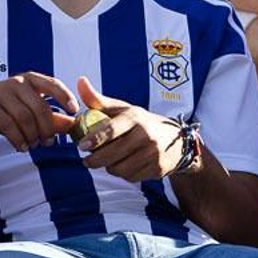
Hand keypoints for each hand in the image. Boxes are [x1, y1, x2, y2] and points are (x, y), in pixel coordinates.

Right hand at [0, 72, 78, 151]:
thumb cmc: (7, 109)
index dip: (65, 96)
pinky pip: (8, 125)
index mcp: (31, 80)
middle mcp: (17, 83)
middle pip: (39, 107)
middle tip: (50, 142)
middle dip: (47, 127)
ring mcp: (1, 93)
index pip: (53, 84)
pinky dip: (18, 138)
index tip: (74, 110)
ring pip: (24, 117)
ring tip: (34, 145)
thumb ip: (53, 117)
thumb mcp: (31, 109)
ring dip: (32, 135)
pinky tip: (22, 147)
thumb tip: (75, 125)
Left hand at [73, 76, 193, 182]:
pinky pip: (131, 177)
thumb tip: (80, 81)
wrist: (177, 140)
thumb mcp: (123, 109)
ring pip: (119, 169)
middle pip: (112, 154)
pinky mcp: (158, 168)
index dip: (94, 139)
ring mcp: (153, 153)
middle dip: (95, 160)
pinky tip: (125, 165)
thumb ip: (98, 99)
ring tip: (110, 161)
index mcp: (135, 118)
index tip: (82, 146)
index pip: (111, 130)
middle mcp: (146, 135)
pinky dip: (124, 174)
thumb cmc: (142, 123)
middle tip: (88, 160)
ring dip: (109, 168)